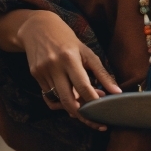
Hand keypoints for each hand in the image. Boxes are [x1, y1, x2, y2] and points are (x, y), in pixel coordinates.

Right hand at [17, 11, 121, 130]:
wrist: (38, 28)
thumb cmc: (68, 40)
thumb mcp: (87, 52)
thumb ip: (101, 73)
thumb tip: (115, 93)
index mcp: (70, 58)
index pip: (83, 86)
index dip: (93, 102)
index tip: (103, 113)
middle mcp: (54, 66)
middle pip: (68, 100)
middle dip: (82, 115)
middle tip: (96, 122)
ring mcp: (42, 72)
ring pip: (58, 101)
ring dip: (73, 109)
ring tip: (86, 109)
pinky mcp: (35, 76)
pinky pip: (49, 96)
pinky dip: (61, 101)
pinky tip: (70, 99)